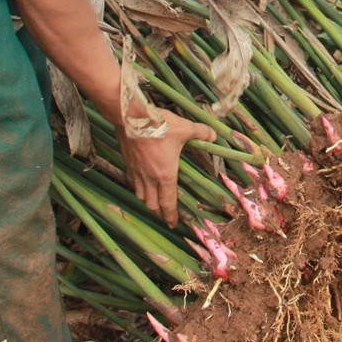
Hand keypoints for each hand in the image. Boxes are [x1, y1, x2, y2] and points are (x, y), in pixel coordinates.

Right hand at [117, 108, 214, 225]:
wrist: (131, 117)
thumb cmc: (160, 125)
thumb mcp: (185, 128)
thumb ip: (201, 133)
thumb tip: (214, 134)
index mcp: (165, 175)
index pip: (167, 203)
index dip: (171, 216)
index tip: (173, 225)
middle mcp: (149, 178)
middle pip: (152, 204)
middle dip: (159, 213)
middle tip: (165, 216)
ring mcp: (136, 172)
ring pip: (140, 195)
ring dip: (147, 201)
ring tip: (153, 202)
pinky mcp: (127, 163)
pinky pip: (132, 182)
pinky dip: (137, 188)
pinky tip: (140, 183)